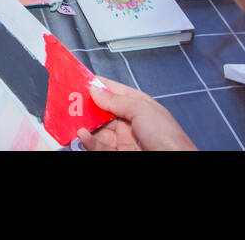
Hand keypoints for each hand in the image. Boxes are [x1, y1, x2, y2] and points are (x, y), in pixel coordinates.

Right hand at [76, 76, 196, 150]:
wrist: (174, 164)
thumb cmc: (168, 137)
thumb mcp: (142, 109)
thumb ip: (116, 100)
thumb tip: (95, 89)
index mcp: (138, 105)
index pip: (114, 91)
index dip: (98, 85)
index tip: (80, 80)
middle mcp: (129, 121)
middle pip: (102, 111)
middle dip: (86, 105)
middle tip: (70, 100)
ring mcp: (123, 139)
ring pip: (97, 129)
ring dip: (85, 123)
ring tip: (73, 118)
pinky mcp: (117, 153)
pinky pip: (99, 145)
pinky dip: (88, 140)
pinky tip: (82, 134)